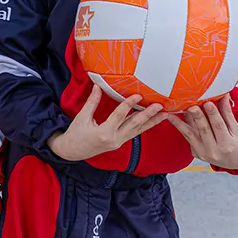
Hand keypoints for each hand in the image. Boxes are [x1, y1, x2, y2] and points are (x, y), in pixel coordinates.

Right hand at [49, 85, 167, 161]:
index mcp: (104, 133)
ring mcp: (119, 142)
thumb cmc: (75, 134)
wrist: (72, 151)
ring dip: (152, 122)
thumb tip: (98, 86)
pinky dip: (145, 126)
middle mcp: (114, 139)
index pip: (119, 116)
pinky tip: (153, 121)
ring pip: (138, 131)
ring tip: (165, 114)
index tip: (138, 95)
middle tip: (159, 106)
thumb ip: (92, 102)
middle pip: (134, 125)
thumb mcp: (82, 117)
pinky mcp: (120, 142)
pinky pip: (135, 133)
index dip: (129, 105)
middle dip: (148, 115)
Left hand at [168, 95, 237, 169]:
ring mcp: (202, 153)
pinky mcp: (195, 153)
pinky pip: (187, 137)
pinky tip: (172, 117)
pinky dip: (180, 126)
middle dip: (197, 117)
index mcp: (227, 145)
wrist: (235, 163)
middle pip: (204, 130)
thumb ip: (227, 113)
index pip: (219, 126)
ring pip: (190, 134)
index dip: (214, 114)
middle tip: (191, 106)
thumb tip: (223, 95)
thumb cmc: (237, 144)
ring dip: (180, 122)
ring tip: (171, 112)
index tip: (208, 103)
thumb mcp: (236, 130)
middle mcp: (214, 151)